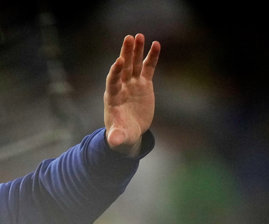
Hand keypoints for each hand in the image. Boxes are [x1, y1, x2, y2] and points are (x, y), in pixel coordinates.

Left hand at [103, 33, 160, 156]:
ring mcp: (133, 84)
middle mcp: (122, 87)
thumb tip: (114, 141)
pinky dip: (151, 57)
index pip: (112, 81)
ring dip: (136, 50)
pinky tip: (156, 44)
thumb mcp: (119, 139)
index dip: (115, 71)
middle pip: (123, 67)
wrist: (129, 133)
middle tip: (128, 38)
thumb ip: (116, 137)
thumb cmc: (121, 135)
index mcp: (113, 98)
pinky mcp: (143, 84)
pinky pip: (148, 68)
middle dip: (125, 53)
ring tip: (139, 36)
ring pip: (134, 64)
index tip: (119, 61)